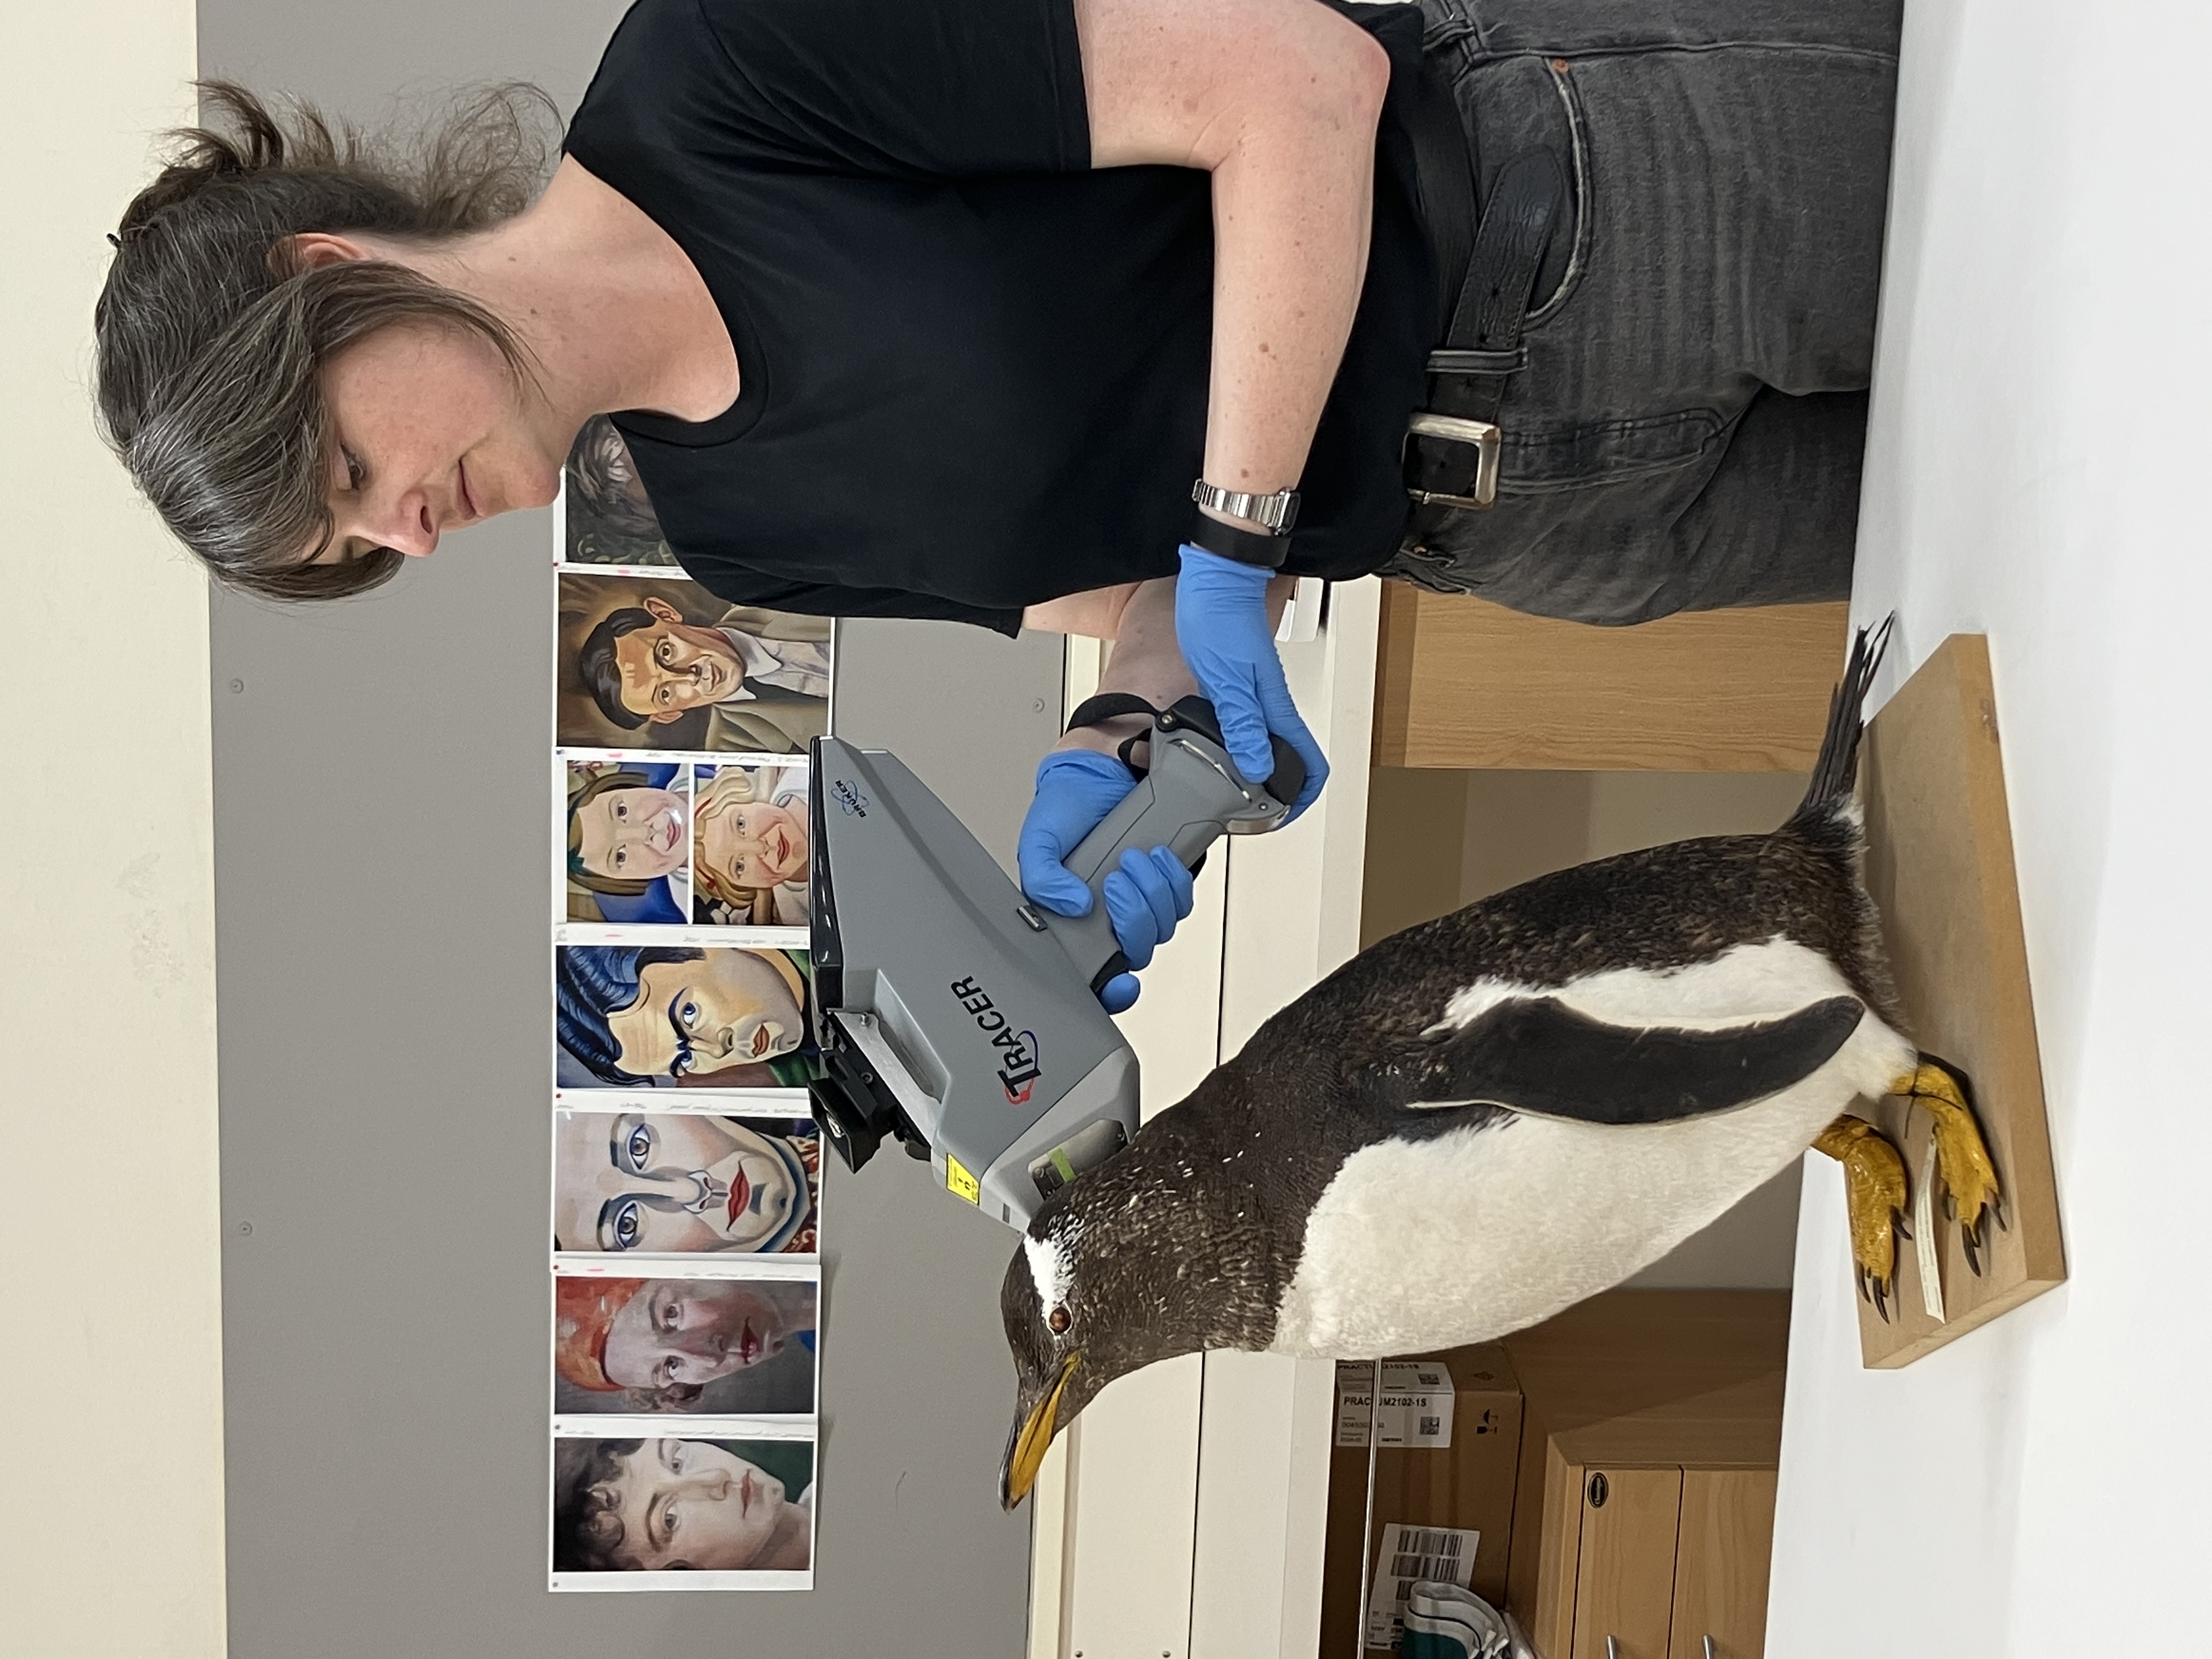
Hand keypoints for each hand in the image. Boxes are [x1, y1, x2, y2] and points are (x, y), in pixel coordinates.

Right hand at [1017, 750, 1194, 1011]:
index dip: (1110, 992)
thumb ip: (1043, 877)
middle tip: (1117, 881)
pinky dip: (1173, 879)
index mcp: (1071, 922)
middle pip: (1136, 950)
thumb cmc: (1064, 810)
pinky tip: (1157, 856)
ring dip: (1153, 893)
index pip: (1095, 977)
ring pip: (1161, 926)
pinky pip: (1181, 898)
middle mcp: (1106, 919)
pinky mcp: (1162, 882)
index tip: (1119, 982)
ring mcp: (1137, 901)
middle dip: (1132, 918)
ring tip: (1134, 858)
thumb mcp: (1039, 841)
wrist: (1098, 773)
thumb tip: (1072, 905)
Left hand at [1174, 545, 1328, 817]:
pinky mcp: (1236, 681)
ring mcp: (1254, 692)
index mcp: (1274, 706)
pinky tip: (1211, 748)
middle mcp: (1269, 702)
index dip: (1302, 797)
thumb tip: (1256, 768)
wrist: (1214, 576)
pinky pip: (1242, 723)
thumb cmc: (1220, 617)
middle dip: (1276, 791)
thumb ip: (1242, 725)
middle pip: (1287, 758)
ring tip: (1231, 789)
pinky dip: (1233, 743)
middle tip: (1252, 812)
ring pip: (1264, 742)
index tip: (1282, 817)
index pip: (1309, 761)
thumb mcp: (1227, 680)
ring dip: (1253, 769)